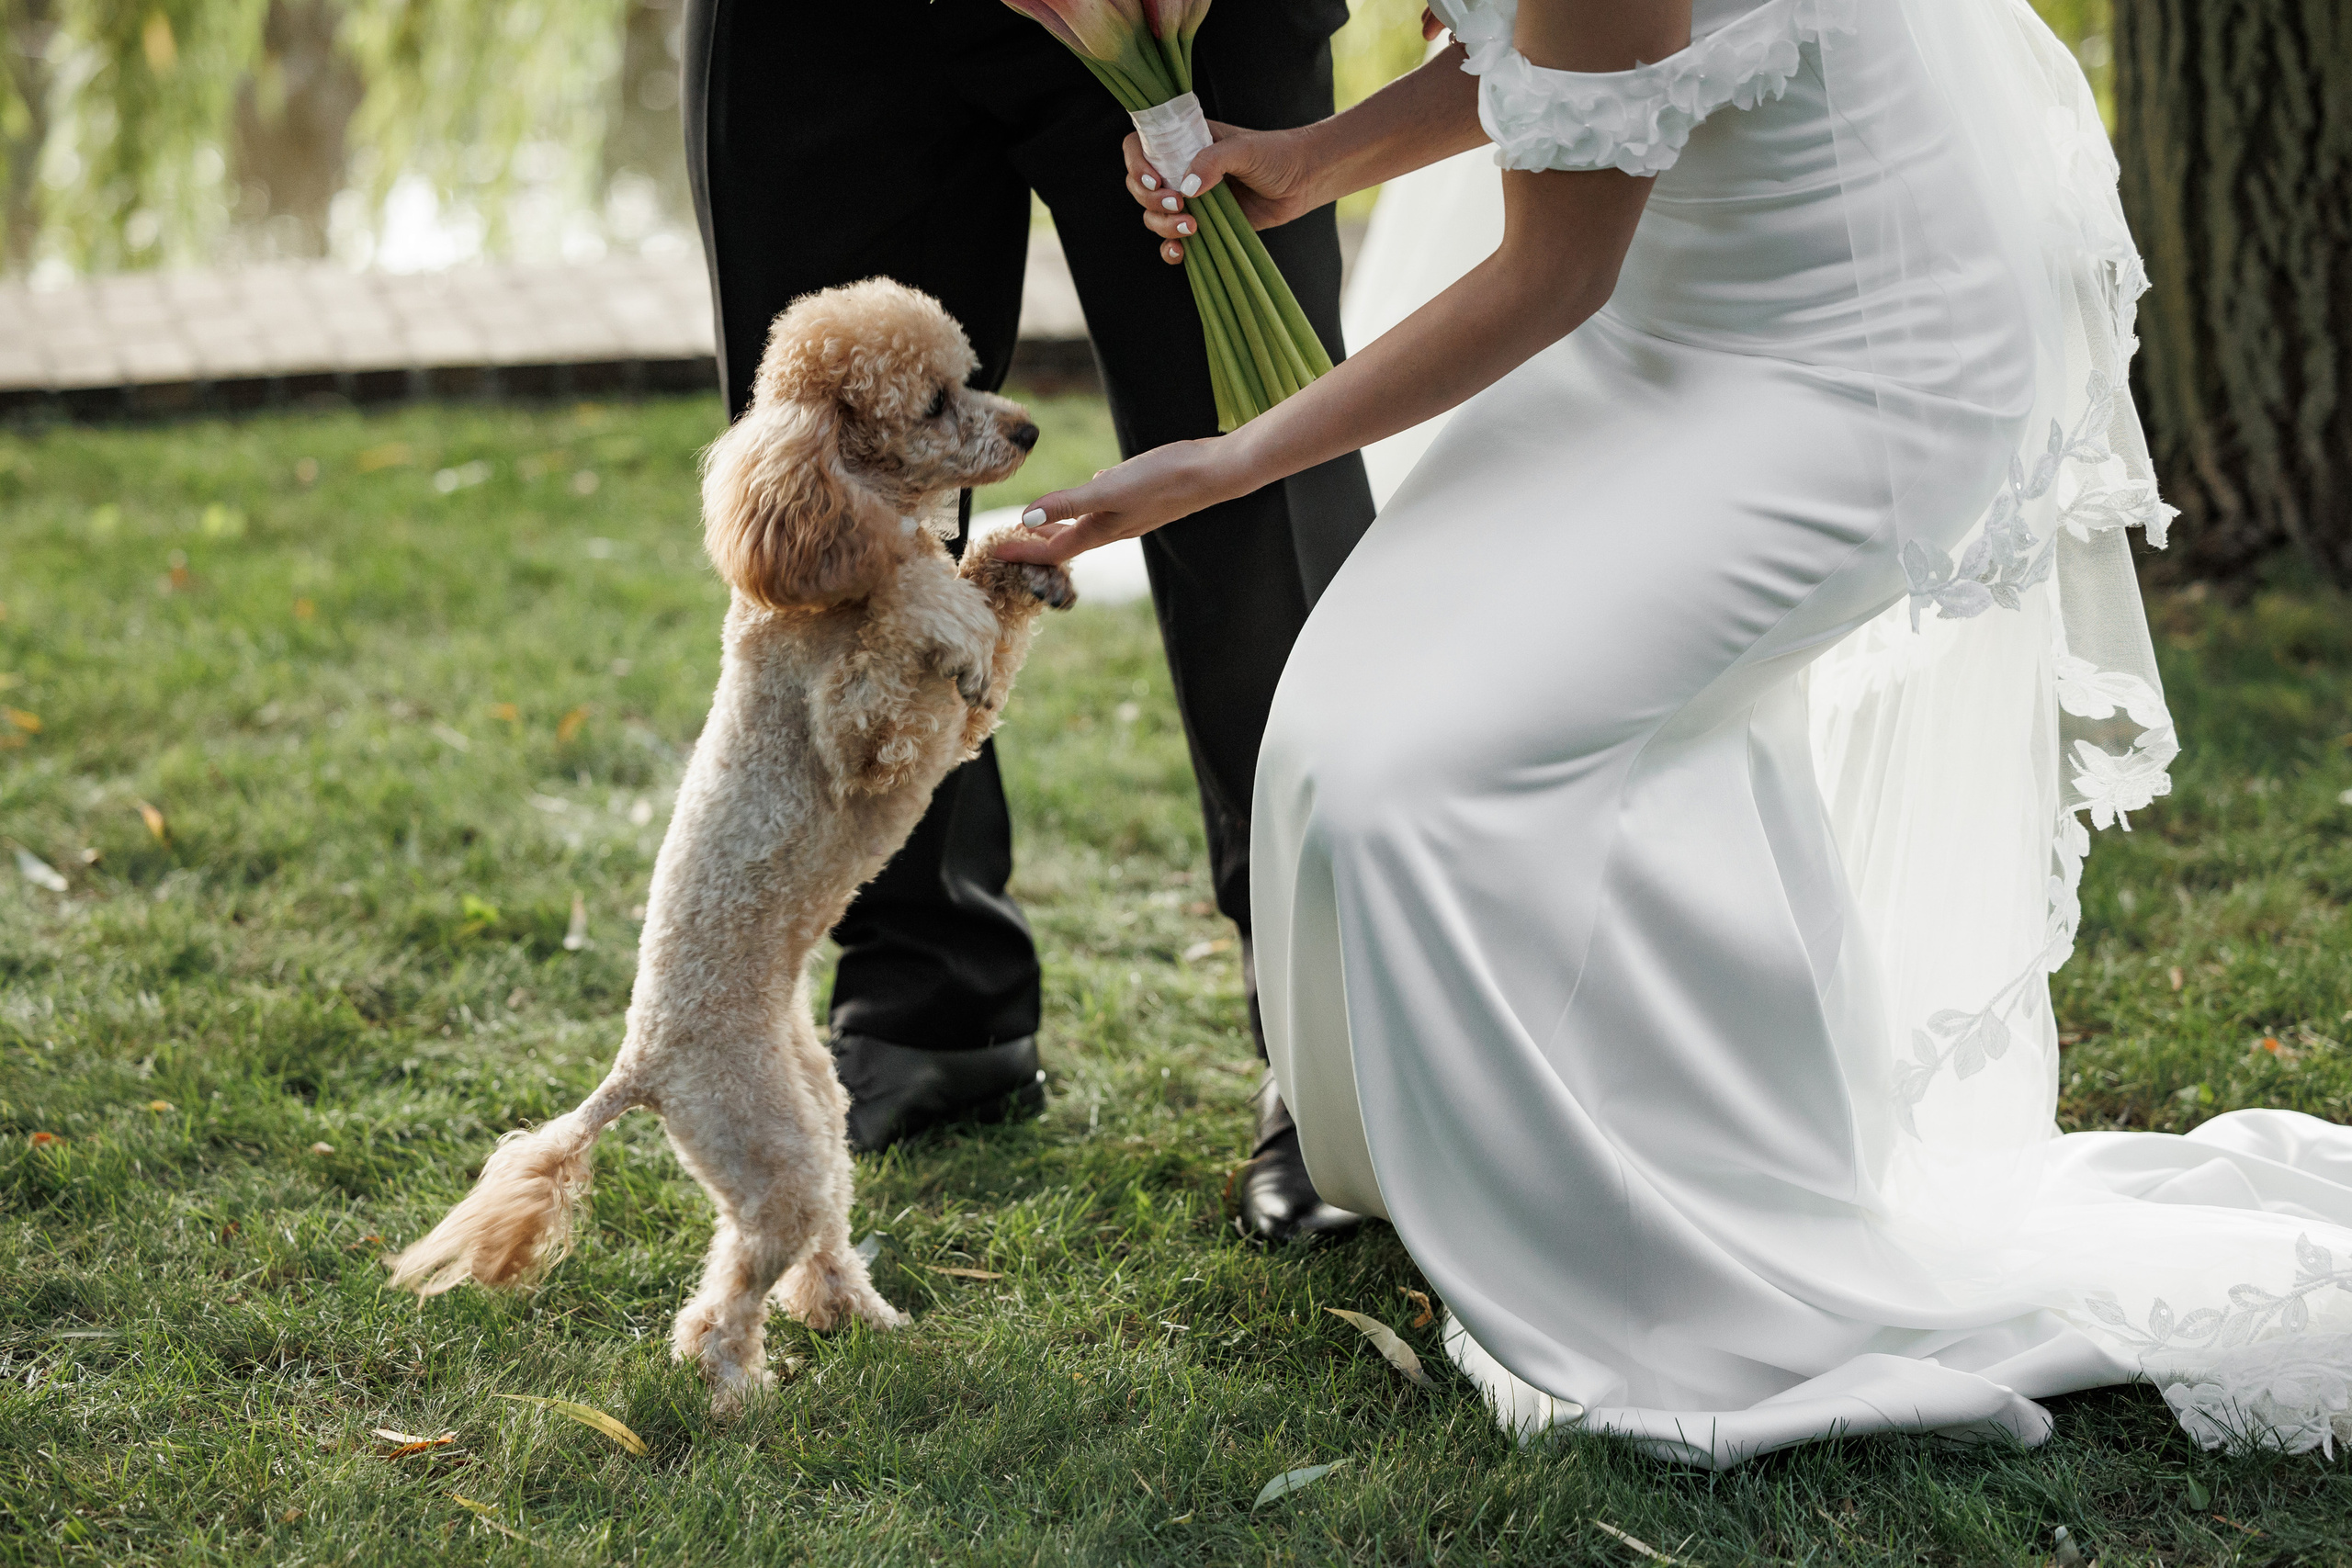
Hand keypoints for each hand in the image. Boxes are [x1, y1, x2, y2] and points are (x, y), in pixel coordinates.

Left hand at [991, 436, 1254, 563]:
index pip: (1052, 548)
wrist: (1215, 472)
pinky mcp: (1143, 497)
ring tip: (1041, 522)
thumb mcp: (1110, 489)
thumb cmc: (1164, 479)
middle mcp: (1114, 527)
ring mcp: (1130, 513)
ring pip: (1086, 526)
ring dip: (1061, 526)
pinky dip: (1088, 507)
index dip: (1022, 551)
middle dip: (1037, 543)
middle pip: (1067, 542)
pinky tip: (1091, 489)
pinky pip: (1106, 507)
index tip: (994, 552)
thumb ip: (1068, 502)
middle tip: (1010, 541)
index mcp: (1102, 530)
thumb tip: (1026, 518)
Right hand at [1124, 122, 1324, 266]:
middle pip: (1141, 188)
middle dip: (1151, 201)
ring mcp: (1192, 200)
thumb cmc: (1276, 154)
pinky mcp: (1205, 226)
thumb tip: (1186, 188)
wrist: (1305, 179)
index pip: (1140, 147)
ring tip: (1191, 228)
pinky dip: (1171, 249)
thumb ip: (1213, 161)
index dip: (1137, 165)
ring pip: (1154, 216)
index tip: (1156, 182)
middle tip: (1179, 205)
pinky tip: (1180, 252)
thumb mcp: (1244, 149)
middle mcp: (1181, 170)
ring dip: (1163, 226)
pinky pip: (1175, 241)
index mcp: (1184, 143)